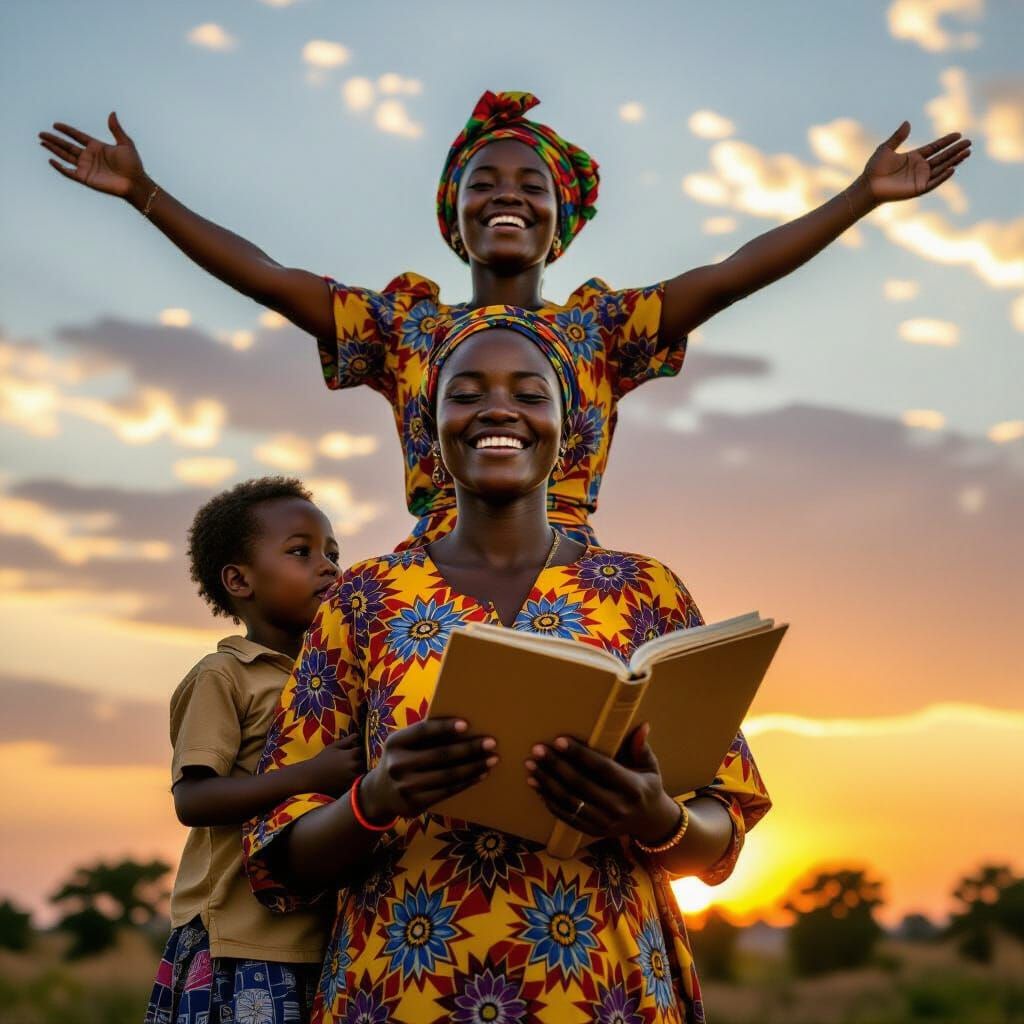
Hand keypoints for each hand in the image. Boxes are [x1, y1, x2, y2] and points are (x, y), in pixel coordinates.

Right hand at [39, 112, 150, 202]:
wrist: (135, 183)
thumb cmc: (133, 164)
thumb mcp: (125, 143)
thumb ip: (116, 129)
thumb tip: (112, 113)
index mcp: (97, 147)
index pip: (78, 136)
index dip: (67, 130)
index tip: (56, 125)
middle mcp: (90, 156)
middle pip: (67, 146)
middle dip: (54, 139)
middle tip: (41, 133)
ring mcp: (87, 167)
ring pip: (65, 156)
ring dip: (53, 149)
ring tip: (42, 142)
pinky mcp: (86, 178)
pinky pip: (69, 172)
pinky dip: (60, 167)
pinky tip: (51, 160)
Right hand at [299, 733, 365, 796]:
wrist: (311, 776)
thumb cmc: (321, 760)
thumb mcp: (333, 747)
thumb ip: (346, 741)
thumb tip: (357, 734)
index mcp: (350, 755)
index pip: (361, 750)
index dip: (358, 750)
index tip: (353, 751)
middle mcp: (353, 766)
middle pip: (364, 762)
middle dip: (360, 760)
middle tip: (352, 761)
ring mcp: (352, 777)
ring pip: (362, 772)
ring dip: (359, 771)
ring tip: (349, 769)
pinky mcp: (348, 786)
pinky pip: (357, 782)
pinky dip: (355, 780)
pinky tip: (347, 777)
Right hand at [359, 718, 496, 822]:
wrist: (379, 794)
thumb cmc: (401, 759)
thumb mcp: (402, 744)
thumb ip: (423, 736)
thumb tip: (463, 726)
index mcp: (395, 742)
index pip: (422, 731)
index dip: (444, 727)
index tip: (466, 724)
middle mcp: (397, 764)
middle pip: (440, 755)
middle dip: (469, 748)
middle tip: (491, 742)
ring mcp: (406, 787)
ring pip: (447, 776)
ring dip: (474, 766)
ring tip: (492, 759)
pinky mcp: (416, 803)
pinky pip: (447, 791)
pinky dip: (467, 782)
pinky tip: (480, 774)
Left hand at [525, 722, 680, 842]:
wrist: (651, 823)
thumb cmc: (648, 787)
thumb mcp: (651, 767)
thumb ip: (642, 748)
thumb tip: (642, 726)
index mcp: (632, 788)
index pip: (601, 768)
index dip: (579, 754)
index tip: (559, 740)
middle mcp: (617, 807)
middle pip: (580, 784)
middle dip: (556, 766)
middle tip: (537, 749)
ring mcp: (603, 822)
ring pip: (569, 801)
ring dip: (547, 783)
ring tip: (530, 766)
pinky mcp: (592, 831)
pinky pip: (566, 816)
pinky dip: (549, 801)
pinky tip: (536, 786)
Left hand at [861, 121, 970, 202]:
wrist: (868, 185)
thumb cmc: (874, 168)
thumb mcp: (886, 148)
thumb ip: (898, 137)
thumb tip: (907, 122)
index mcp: (914, 157)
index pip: (935, 148)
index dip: (946, 141)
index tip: (958, 134)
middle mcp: (920, 168)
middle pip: (942, 157)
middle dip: (955, 150)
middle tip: (969, 142)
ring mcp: (920, 178)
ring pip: (941, 168)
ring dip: (954, 161)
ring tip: (967, 152)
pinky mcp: (918, 189)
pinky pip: (934, 182)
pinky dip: (943, 176)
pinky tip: (953, 168)